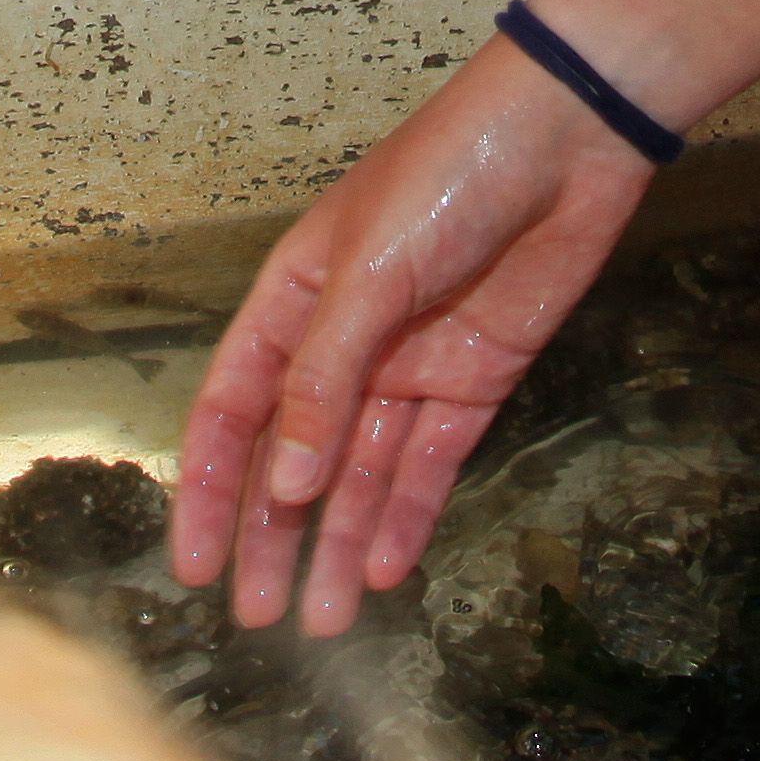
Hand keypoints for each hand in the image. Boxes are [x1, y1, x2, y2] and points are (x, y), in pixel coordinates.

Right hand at [172, 38, 665, 633]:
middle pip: (295, 459)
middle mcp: (345, 343)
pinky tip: (387, 571)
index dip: (208, 488)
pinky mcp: (474, 380)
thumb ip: (324, 380)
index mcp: (293, 302)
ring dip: (340, 544)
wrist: (566, 139)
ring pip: (361, 475)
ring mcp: (409, 365)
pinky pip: (430, 464)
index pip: (233, 410)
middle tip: (259, 618)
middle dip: (274, 538)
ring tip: (325, 621)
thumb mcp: (367, 270)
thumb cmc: (449, 173)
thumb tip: (286, 483)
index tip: (193, 564)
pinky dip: (408, 517)